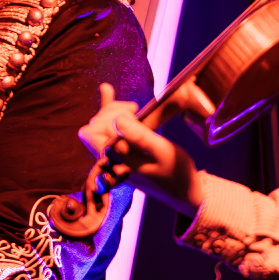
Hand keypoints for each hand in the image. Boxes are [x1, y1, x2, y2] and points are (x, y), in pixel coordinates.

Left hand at [77, 83, 196, 213]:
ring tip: (132, 105)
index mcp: (115, 161)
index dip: (110, 114)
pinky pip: (108, 131)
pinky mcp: (123, 154)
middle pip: (92, 128)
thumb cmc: (177, 172)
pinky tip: (107, 89)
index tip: (136, 111)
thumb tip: (118, 120)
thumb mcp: (163, 152)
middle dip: (110, 111)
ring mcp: (115, 157)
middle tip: (136, 109)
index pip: (93, 131)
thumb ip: (139, 137)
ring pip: (98, 128)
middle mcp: (110, 160)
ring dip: (110, 111)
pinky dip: (108, 110)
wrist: (185, 190)